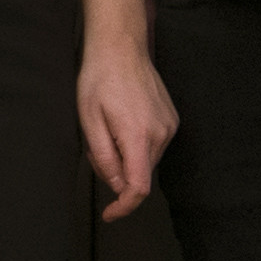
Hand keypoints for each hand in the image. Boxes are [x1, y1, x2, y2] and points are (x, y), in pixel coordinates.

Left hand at [76, 36, 176, 220]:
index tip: (110, 214)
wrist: (121, 47)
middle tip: (96, 148)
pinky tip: (123, 122)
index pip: (138, 188)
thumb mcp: (89, 121)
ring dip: (126, 157)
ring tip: (108, 129)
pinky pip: (153, 145)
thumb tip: (117, 187)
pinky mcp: (171, 119)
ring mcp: (169, 126)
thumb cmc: (99, 79)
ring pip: (146, 160)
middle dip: (116, 173)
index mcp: (138, 136)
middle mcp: (160, 134)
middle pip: (140, 174)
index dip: (124, 207)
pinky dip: (136, 144)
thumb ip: (104, 158)